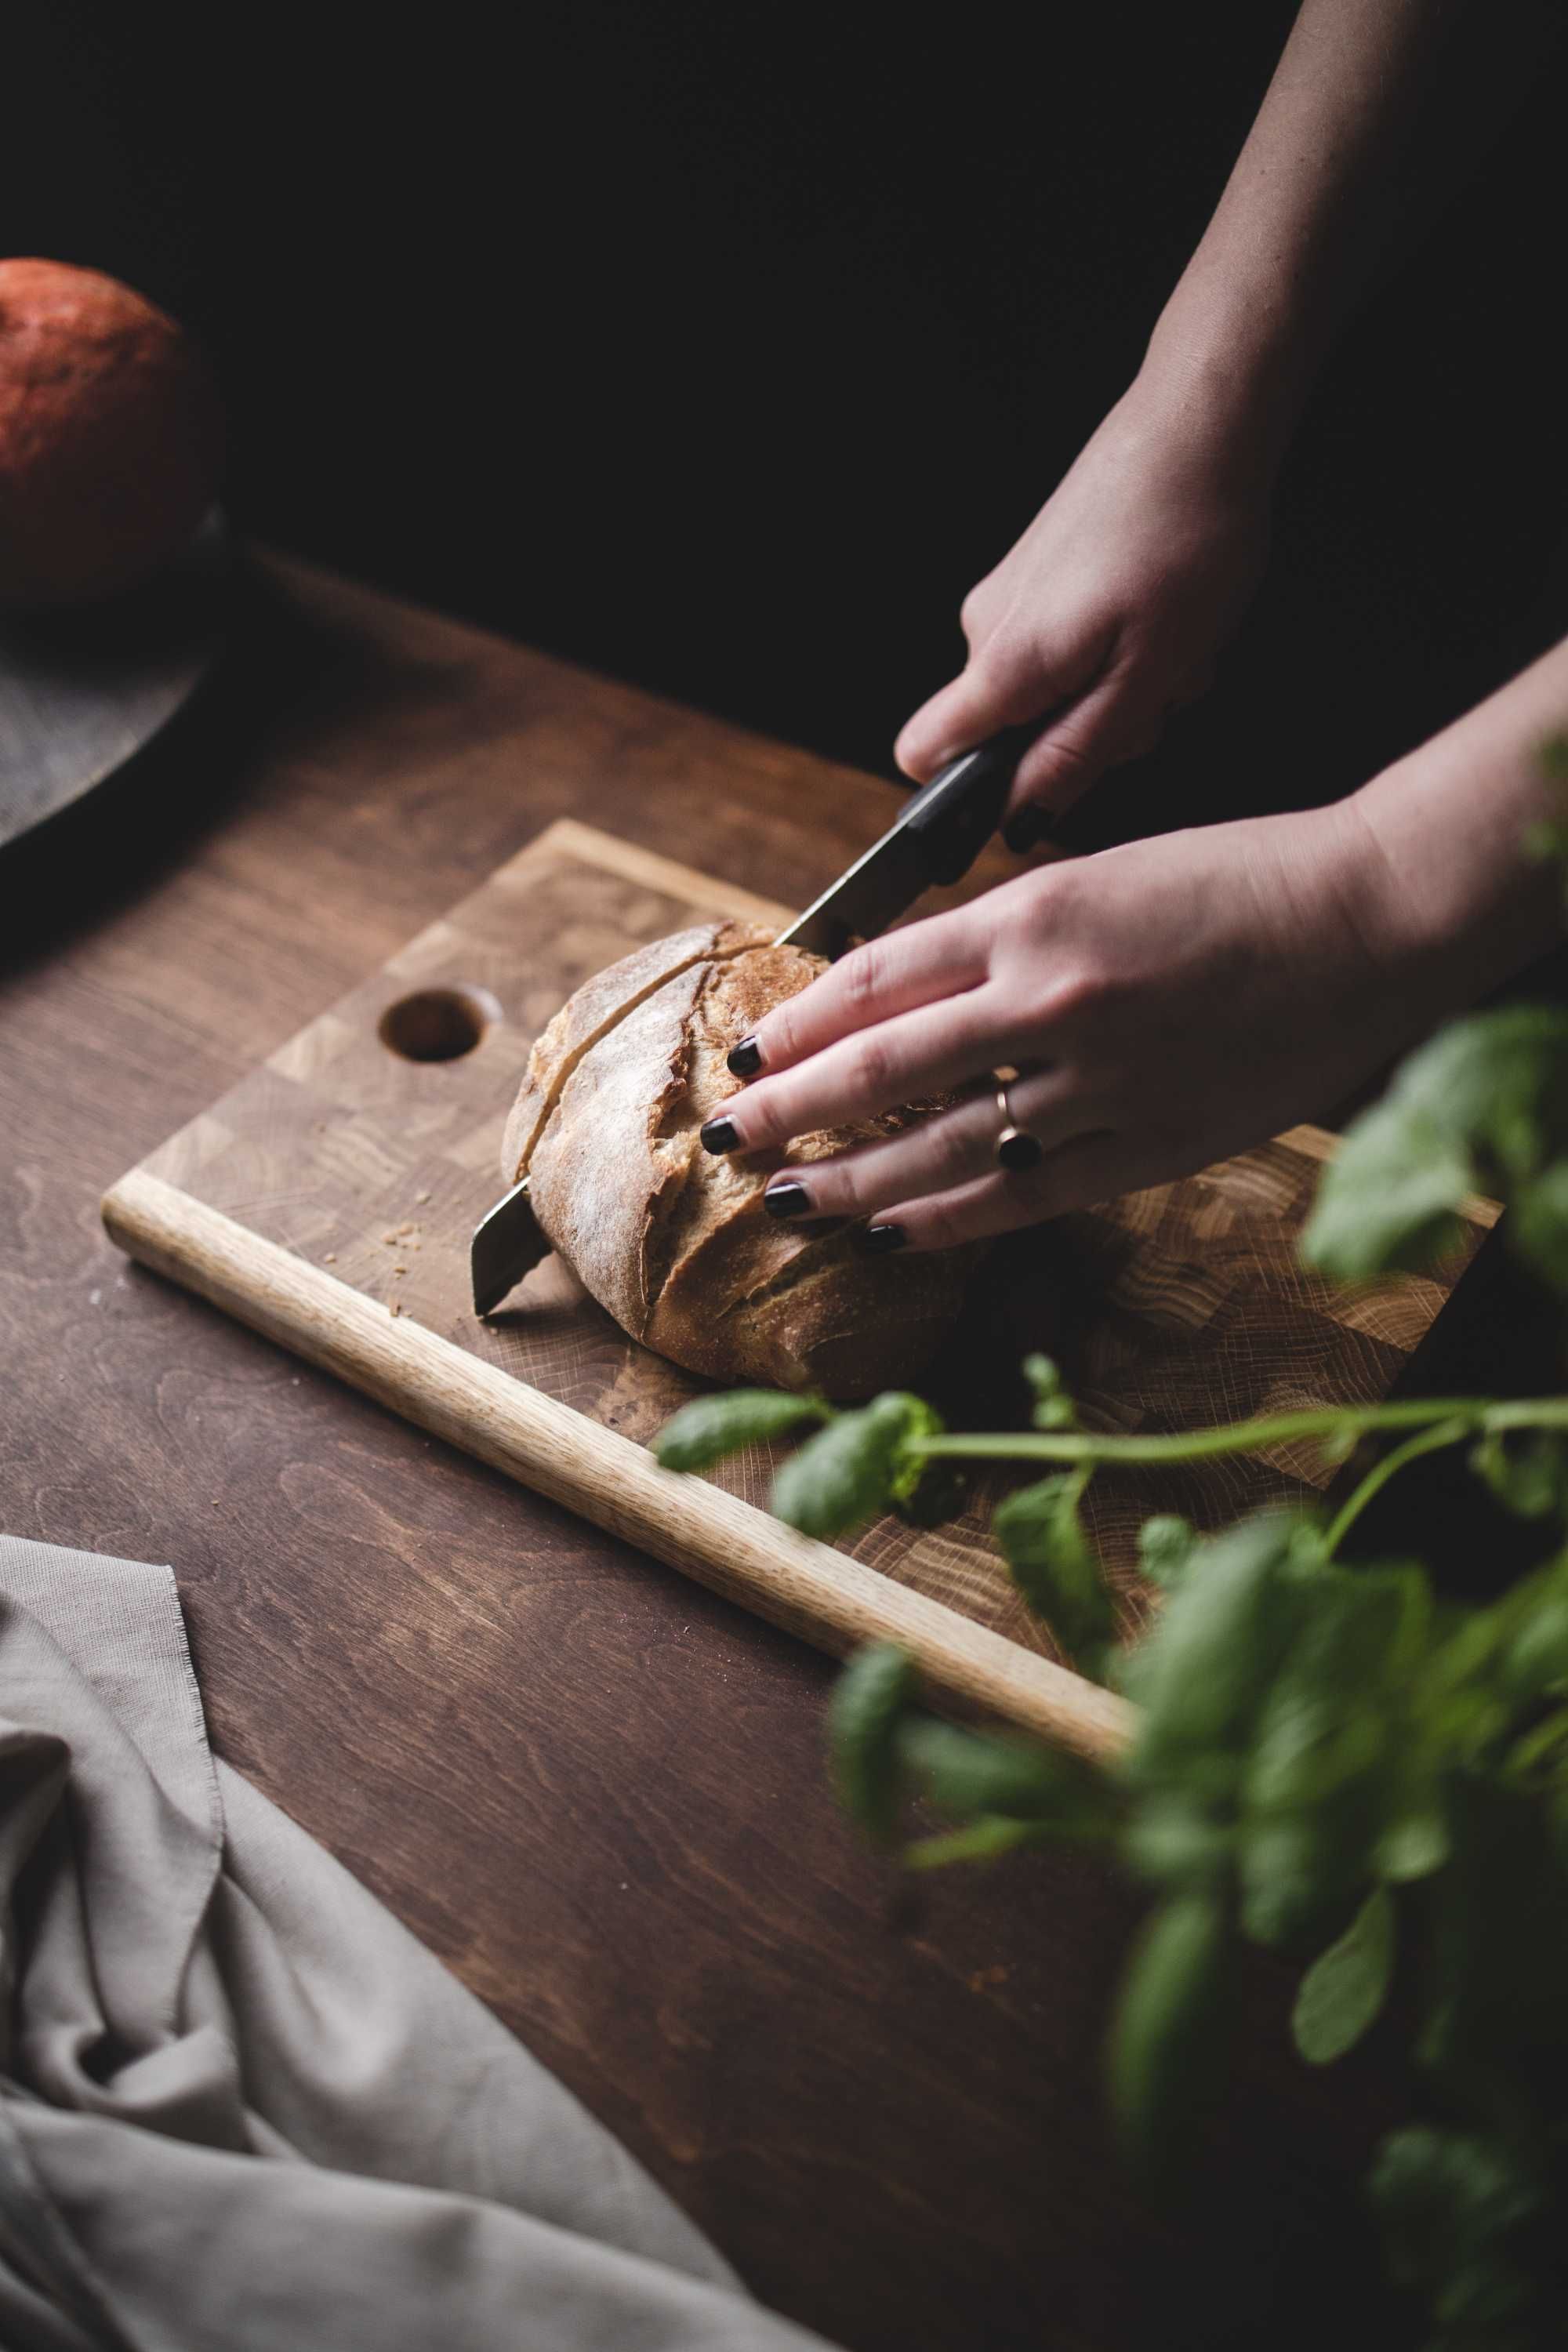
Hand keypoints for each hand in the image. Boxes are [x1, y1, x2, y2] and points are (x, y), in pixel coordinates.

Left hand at [705, 801, 1422, 1250]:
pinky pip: (1021, 1194)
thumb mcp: (1100, 875)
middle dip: (795, 1109)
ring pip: (941, 1145)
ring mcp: (1099, 1082)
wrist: (1367, 923)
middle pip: (884, 1066)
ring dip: (853, 1178)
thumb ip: (999, 936)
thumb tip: (899, 991)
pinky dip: (947, 1217)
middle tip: (733, 1137)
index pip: (878, 977)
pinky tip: (892, 1233)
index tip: (754, 1051)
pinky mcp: (1145, 1145)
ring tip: (790, 1201)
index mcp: (1035, 915)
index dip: (802, 1021)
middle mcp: (1051, 1000)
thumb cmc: (1237, 881)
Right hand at [895, 383, 1271, 841]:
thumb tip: (1020, 818)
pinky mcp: (1036, 571)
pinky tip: (1163, 613)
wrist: (1199, 428)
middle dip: (1087, 733)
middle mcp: (985, 628)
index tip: (1032, 794)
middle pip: (1008, 733)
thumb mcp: (1146, 676)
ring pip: (1050, 690)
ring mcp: (1009, 595)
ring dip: (1117, 687)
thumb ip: (1076, 755)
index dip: (965, 796)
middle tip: (1156, 690)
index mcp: (1003, 663)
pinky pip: (1065, 645)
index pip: (922, 756)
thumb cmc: (1185, 542)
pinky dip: (1119, 647)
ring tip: (1173, 642)